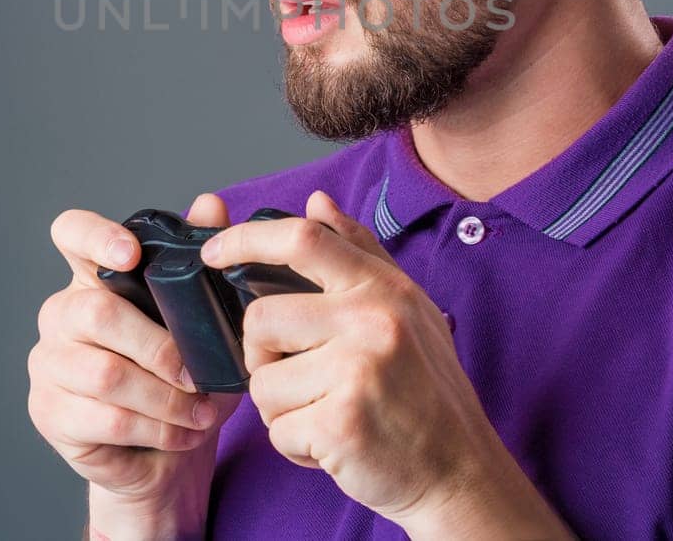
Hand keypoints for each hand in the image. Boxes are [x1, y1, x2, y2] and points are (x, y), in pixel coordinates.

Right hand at [28, 194, 243, 537]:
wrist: (168, 452)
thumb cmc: (183, 377)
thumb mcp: (205, 322)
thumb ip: (202, 264)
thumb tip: (211, 203)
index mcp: (95, 277)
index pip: (71, 233)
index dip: (95, 235)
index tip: (131, 256)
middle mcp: (62, 312)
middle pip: (96, 312)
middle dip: (158, 347)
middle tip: (199, 376)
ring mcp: (49, 362)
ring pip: (104, 374)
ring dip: (164, 398)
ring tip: (201, 414)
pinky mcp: (49, 411)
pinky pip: (105, 418)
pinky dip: (156, 428)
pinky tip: (182, 433)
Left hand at [200, 191, 572, 538]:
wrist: (460, 470)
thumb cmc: (427, 389)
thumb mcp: (406, 307)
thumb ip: (359, 251)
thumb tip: (315, 201)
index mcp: (382, 288)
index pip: (303, 239)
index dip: (245, 238)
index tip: (213, 252)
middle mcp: (371, 320)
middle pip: (261, 319)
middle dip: (262, 357)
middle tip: (298, 379)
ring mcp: (358, 370)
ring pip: (263, 383)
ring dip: (282, 410)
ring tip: (326, 415)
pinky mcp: (343, 422)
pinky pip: (278, 430)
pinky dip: (297, 447)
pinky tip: (334, 445)